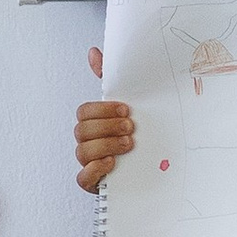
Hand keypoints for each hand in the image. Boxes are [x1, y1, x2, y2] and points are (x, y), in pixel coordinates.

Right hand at [76, 45, 135, 193]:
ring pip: (82, 151)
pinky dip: (95, 169)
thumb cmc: (135, 135)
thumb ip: (110, 80)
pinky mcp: (93, 183)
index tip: (126, 109)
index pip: (84, 111)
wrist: (155, 169)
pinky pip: (82, 178)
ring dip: (106, 145)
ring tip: (128, 144)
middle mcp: (88, 142)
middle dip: (107, 127)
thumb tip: (93, 52)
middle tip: (131, 127)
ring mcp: (89, 163)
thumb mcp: (127, 107)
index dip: (103, 109)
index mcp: (94, 123)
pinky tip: (112, 163)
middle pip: (81, 130)